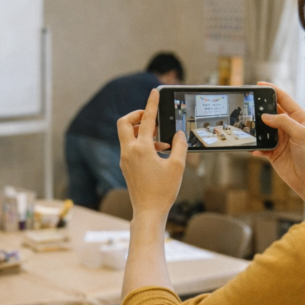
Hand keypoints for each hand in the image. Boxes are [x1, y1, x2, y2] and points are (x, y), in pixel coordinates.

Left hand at [117, 89, 187, 221]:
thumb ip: (180, 145)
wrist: (148, 212)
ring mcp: (125, 160)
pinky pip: (131, 148)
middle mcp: (129, 152)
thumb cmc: (162, 191)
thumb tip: (178, 134)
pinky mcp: (126, 167)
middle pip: (124, 123)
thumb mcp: (177, 166)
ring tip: (163, 140)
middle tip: (150, 117)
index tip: (154, 92)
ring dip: (142, 131)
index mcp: (141, 149)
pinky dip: (142, 144)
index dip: (151, 104)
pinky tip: (158, 153)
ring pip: (127, 136)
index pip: (146, 119)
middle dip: (136, 115)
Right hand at [254, 82, 304, 211]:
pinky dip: (256, 147)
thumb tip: (266, 116)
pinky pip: (261, 146)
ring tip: (248, 127)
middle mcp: (290, 127)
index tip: (260, 84)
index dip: (272, 91)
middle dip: (260, 109)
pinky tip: (255, 149)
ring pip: (264, 129)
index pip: (285, 100)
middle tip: (249, 105)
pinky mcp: (274, 153)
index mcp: (300, 118)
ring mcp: (281, 139)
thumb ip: (284, 122)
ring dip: (256, 128)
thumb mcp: (302, 134)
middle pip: (272, 112)